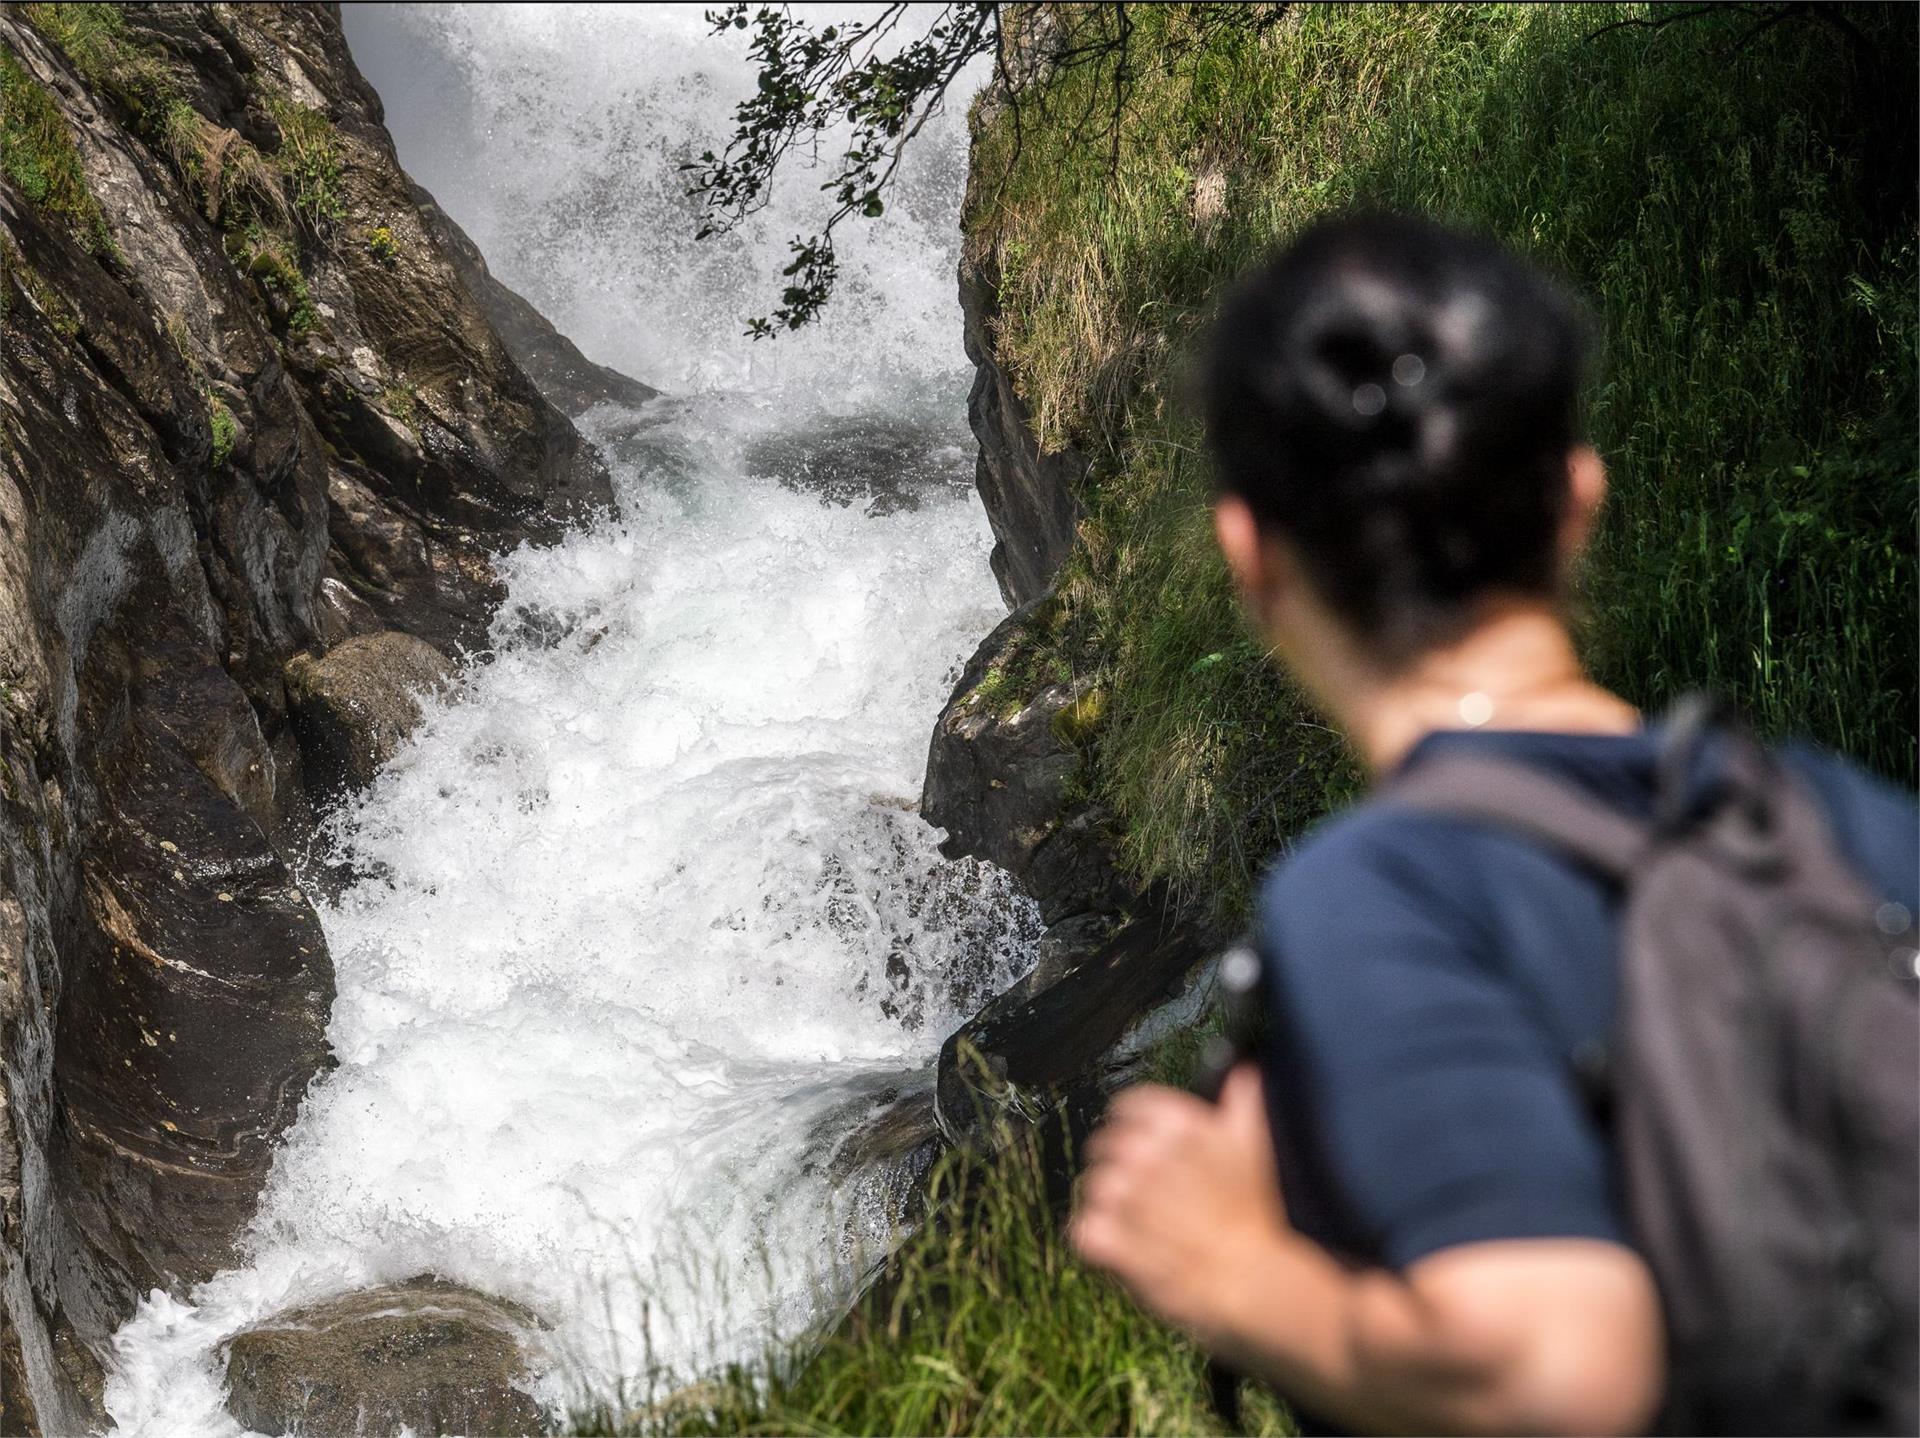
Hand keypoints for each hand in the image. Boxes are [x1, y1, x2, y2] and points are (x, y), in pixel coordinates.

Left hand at [1070, 1064, 1288, 1341]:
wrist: (1250, 1277)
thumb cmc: (1255, 1212)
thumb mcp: (1255, 1144)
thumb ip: (1243, 1099)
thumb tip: (1243, 1070)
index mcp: (1175, 1124)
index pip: (1126, 1106)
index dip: (1132, 1126)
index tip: (1143, 1145)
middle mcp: (1143, 1152)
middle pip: (1103, 1145)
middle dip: (1119, 1166)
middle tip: (1145, 1192)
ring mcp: (1122, 1196)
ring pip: (1093, 1187)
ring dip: (1110, 1204)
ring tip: (1138, 1222)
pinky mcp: (1109, 1236)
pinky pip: (1081, 1229)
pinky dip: (1096, 1238)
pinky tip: (1120, 1245)